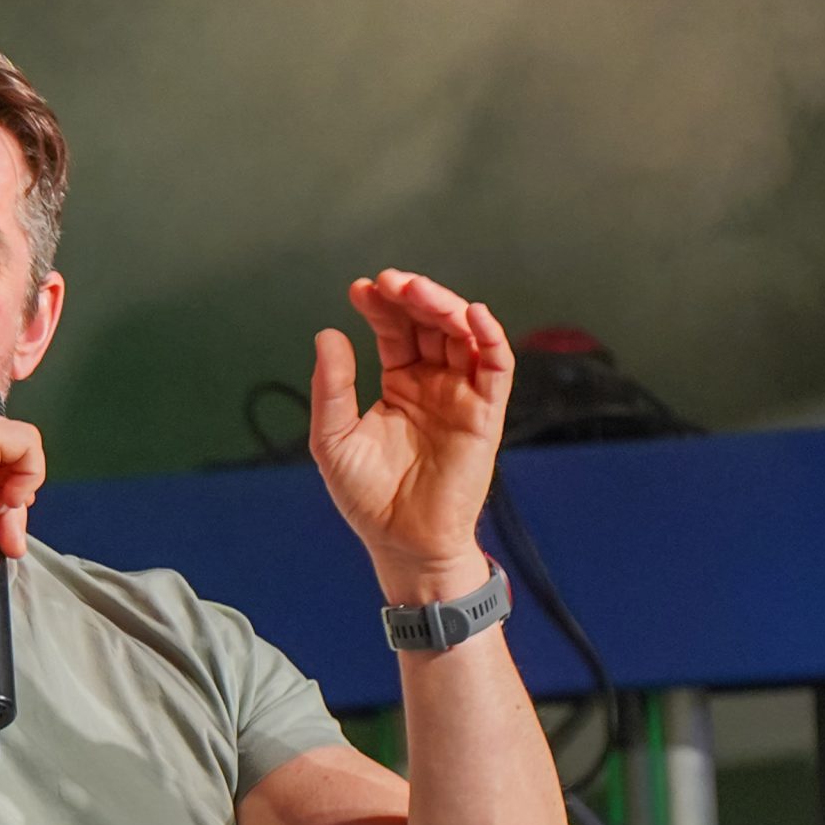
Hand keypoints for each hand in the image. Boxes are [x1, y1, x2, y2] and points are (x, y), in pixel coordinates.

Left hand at [310, 269, 510, 600]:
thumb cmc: (367, 497)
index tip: (360, 289)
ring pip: (463, 335)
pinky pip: (496, 368)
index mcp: (400, 384)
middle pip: (430, 323)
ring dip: (445, 306)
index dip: (380, 306)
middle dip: (412, 296)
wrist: (402, 543)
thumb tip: (328, 334)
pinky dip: (490, 338)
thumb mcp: (334, 438)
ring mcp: (462, 396)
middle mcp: (434, 383)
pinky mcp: (486, 414)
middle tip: (390, 281)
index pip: (395, 331)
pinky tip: (472, 316)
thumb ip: (331, 389)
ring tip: (417, 291)